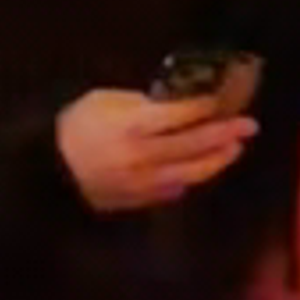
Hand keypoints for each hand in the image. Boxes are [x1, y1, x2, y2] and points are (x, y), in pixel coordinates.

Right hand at [57, 78, 259, 213]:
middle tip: (248, 125)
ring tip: (234, 148)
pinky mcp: (142, 200)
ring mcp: (145, 182)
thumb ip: (139, 103)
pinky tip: (202, 168)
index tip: (225, 99)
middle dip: (224, 133)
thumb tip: (174, 105)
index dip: (206, 108)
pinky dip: (192, 178)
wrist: (51, 170)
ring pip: (192, 173)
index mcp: (133, 126)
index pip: (181, 116)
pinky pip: (175, 190)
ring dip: (217, 160)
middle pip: (194, 145)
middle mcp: (145, 156)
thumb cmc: (75, 126)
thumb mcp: (103, 100)